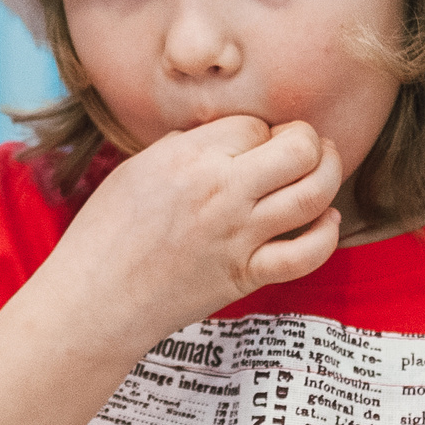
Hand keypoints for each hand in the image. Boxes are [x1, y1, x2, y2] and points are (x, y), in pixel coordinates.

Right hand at [47, 116, 341, 348]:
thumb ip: (183, 148)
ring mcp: (238, 235)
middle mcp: (220, 191)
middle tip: (303, 147)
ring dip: (329, 174)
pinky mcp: (245, 275)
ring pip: (314, 194)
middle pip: (299, 148)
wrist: (94, 299)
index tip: (255, 144)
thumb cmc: (105, 234)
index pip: (255, 124)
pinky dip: (327, 234)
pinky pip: (307, 254)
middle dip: (310, 140)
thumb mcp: (136, 170)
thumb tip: (222, 139)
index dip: (261, 130)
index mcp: (188, 157)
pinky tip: (326, 221)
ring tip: (323, 170)